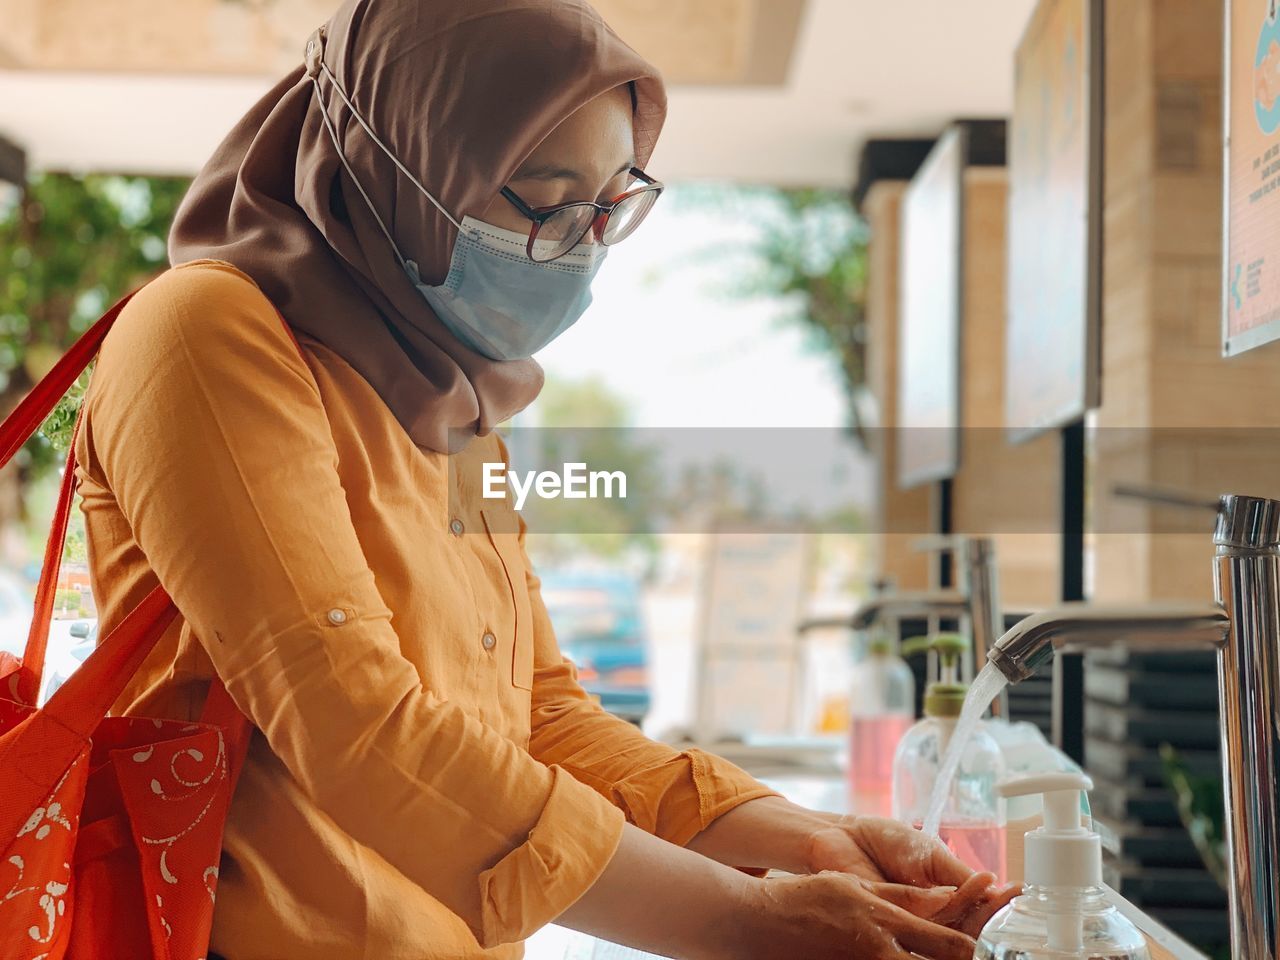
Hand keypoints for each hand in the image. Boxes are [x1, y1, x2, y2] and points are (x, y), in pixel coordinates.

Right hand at [726, 870, 977, 959]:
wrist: (757, 924)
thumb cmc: (805, 900)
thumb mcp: (854, 886)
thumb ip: (901, 895)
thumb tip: (945, 895)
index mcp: (885, 922)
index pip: (951, 944)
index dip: (974, 946)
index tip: (980, 944)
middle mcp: (880, 953)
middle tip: (962, 956)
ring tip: (929, 957)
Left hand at [804, 814, 1018, 935]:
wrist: (843, 835)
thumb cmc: (885, 841)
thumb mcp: (930, 855)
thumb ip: (958, 876)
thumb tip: (994, 889)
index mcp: (943, 899)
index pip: (976, 912)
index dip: (998, 906)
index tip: (1019, 893)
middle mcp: (930, 916)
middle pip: (967, 928)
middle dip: (990, 914)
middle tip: (1009, 899)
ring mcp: (911, 921)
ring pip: (949, 928)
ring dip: (973, 910)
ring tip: (993, 892)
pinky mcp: (889, 921)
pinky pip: (921, 919)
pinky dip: (943, 904)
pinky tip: (956, 890)